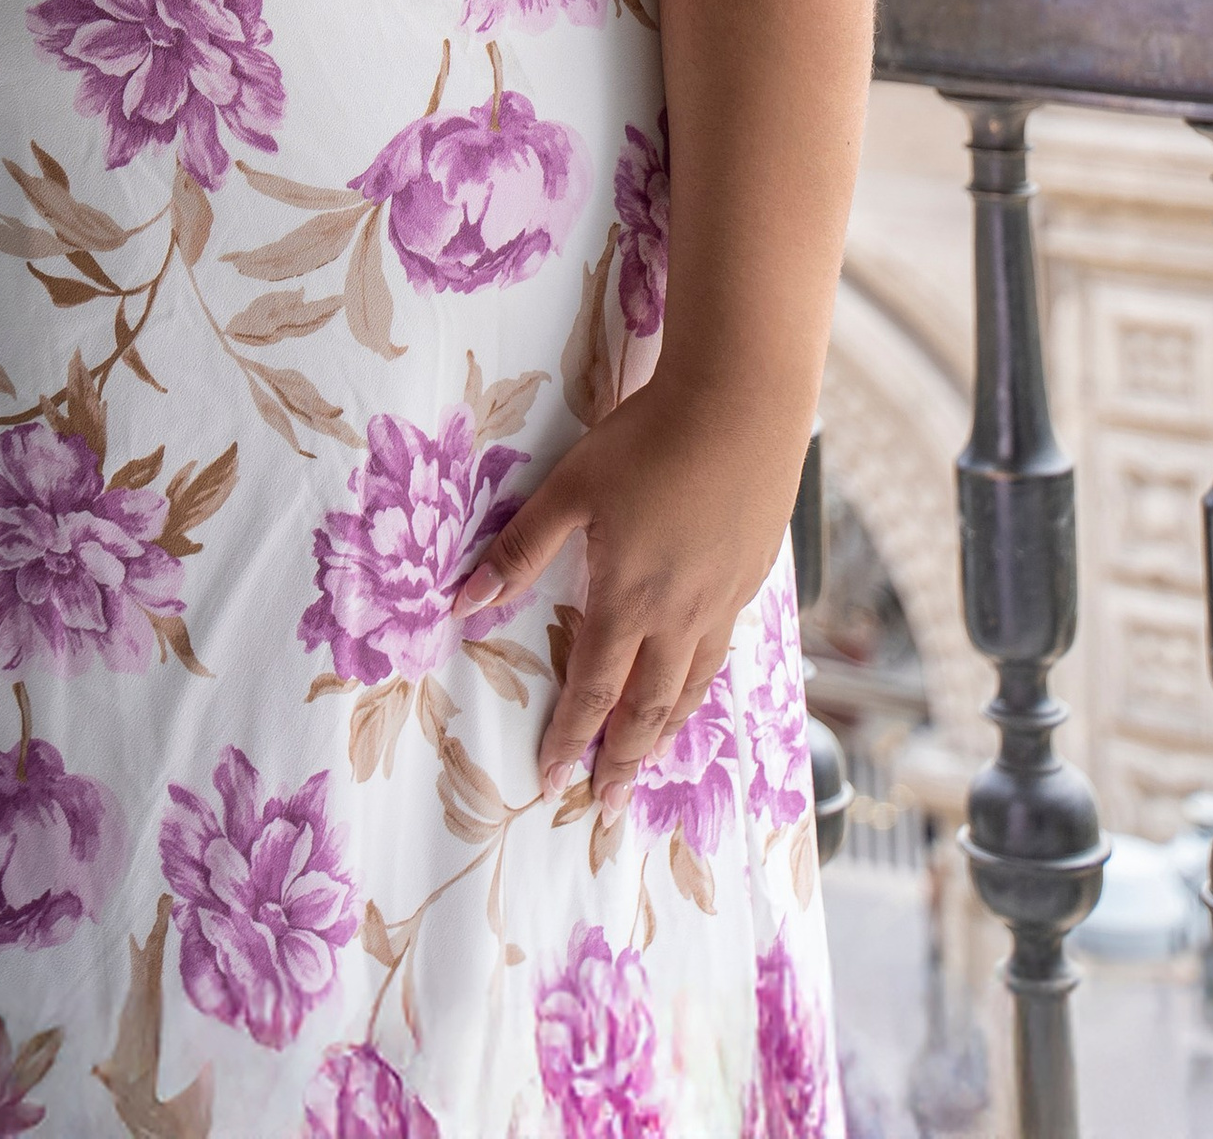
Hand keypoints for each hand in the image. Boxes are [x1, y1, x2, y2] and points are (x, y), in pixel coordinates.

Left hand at [452, 375, 805, 809]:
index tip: (552, 779)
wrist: (738, 407)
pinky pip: (722, 651)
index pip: (592, 689)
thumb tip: (462, 602)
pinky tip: (696, 681)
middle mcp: (678, 616)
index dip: (570, 738)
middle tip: (608, 804)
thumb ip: (519, 549)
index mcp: (627, 598)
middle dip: (623, 760)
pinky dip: (702, 684)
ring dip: (666, 732)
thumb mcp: (570, 488)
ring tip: (650, 760)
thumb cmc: (646, 440)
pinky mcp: (750, 578)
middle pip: (648, 708)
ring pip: (692, 687)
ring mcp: (721, 601)